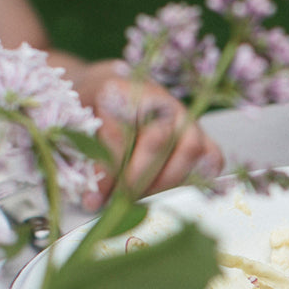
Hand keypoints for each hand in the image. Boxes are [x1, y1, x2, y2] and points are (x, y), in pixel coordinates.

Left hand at [69, 61, 224, 208]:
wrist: (112, 87)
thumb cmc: (92, 112)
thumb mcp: (77, 126)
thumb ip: (85, 155)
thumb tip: (96, 200)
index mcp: (118, 91)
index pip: (117, 135)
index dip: (107, 173)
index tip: (95, 200)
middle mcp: (156, 99)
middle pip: (157, 140)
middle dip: (139, 179)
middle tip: (123, 201)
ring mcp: (182, 114)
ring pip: (189, 148)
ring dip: (168, 182)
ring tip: (146, 198)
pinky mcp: (199, 130)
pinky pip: (212, 156)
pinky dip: (200, 178)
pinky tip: (175, 192)